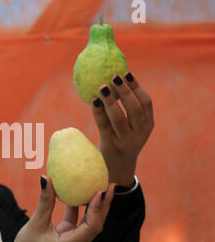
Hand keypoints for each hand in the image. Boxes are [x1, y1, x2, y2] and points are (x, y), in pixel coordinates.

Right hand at [3, 176, 116, 241]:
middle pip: (97, 223)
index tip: (100, 191)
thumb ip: (44, 201)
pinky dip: (80, 208)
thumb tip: (46, 178)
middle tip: (110, 185)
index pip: (92, 226)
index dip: (97, 208)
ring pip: (90, 222)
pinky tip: (79, 194)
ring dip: (95, 206)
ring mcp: (75, 241)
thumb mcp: (35, 223)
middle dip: (104, 204)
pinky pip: (79, 221)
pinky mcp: (69, 237)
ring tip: (100, 187)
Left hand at [91, 72, 153, 187]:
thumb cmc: (122, 139)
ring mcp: (125, 141)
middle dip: (125, 91)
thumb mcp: (132, 126)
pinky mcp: (111, 146)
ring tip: (102, 87)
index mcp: (148, 125)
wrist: (117, 168)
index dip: (137, 87)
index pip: (146, 103)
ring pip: (119, 118)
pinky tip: (93, 101)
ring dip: (110, 101)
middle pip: (134, 109)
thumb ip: (128, 109)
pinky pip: (104, 126)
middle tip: (114, 77)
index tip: (126, 73)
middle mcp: (139, 133)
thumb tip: (115, 80)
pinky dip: (98, 112)